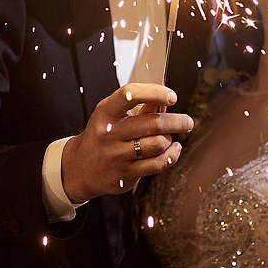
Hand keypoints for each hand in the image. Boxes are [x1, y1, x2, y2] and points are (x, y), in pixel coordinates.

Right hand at [60, 83, 195, 202]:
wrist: (80, 167)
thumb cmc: (102, 136)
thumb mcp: (113, 115)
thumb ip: (139, 107)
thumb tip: (165, 100)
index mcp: (106, 112)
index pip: (130, 94)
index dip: (155, 93)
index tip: (172, 96)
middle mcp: (109, 132)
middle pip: (153, 123)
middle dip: (177, 121)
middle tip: (187, 121)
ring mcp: (116, 155)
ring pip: (157, 144)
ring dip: (170, 140)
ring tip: (171, 138)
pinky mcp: (124, 174)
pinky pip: (156, 164)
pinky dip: (171, 156)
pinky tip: (172, 150)